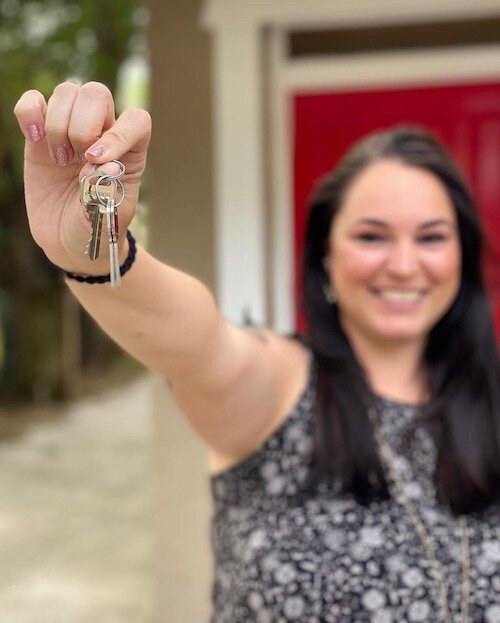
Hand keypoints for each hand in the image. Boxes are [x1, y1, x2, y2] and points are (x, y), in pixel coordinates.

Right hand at [13, 81, 150, 272]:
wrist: (69, 241)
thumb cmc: (97, 228)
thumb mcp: (109, 217)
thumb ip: (106, 192)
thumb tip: (102, 166)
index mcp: (130, 152)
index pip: (136, 120)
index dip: (120, 132)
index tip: (98, 161)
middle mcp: (103, 134)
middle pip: (97, 94)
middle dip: (82, 126)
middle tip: (77, 160)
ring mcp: (71, 130)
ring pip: (67, 92)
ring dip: (58, 126)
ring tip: (60, 162)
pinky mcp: (41, 135)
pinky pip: (33, 100)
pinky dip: (29, 112)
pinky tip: (33, 138)